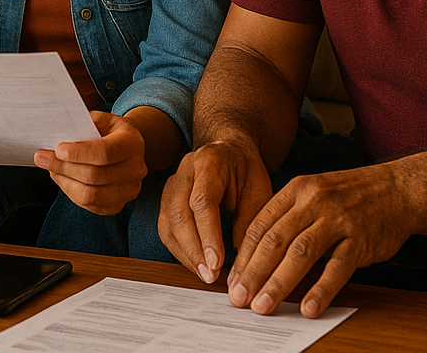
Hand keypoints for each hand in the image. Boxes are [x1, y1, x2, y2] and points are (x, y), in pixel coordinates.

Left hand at [35, 111, 147, 215]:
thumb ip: (81, 125)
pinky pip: (90, 205)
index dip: (79, 153)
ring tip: (50, 168)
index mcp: (132, 143)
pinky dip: (71, 192)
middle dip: (63, 167)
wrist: (127, 148)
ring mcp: (129, 190)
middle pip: (95, 176)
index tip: (57, 149)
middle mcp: (136, 169)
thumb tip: (55, 134)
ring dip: (64, 182)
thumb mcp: (99, 119)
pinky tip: (61, 178)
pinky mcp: (118, 205)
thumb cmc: (108, 131)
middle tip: (41, 157)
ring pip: (91, 195)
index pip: (105, 153)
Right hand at [158, 136, 272, 284]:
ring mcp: (171, 185)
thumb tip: (240, 258)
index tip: (217, 262)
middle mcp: (184, 171)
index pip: (202, 200)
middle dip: (193, 249)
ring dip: (186, 254)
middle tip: (211, 275)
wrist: (229, 152)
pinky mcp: (166, 201)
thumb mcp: (259, 189)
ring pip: (168, 224)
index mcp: (209, 161)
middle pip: (179, 213)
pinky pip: (166, 230)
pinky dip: (180, 251)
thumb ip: (250, 220)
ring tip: (206, 275)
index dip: (207, 234)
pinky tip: (196, 265)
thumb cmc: (246, 171)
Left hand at [226, 164, 413, 317]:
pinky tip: (308, 307)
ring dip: (279, 283)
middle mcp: (313, 202)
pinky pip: (338, 266)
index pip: (260, 225)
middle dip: (253, 273)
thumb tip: (258, 256)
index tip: (231, 281)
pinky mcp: (361, 238)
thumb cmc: (351, 196)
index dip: (243, 256)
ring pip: (301, 253)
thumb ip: (288, 218)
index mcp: (296, 190)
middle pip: (275, 240)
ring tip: (263, 306)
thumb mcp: (313, 194)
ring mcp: (338, 219)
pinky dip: (321, 288)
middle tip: (239, 298)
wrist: (399, 189)